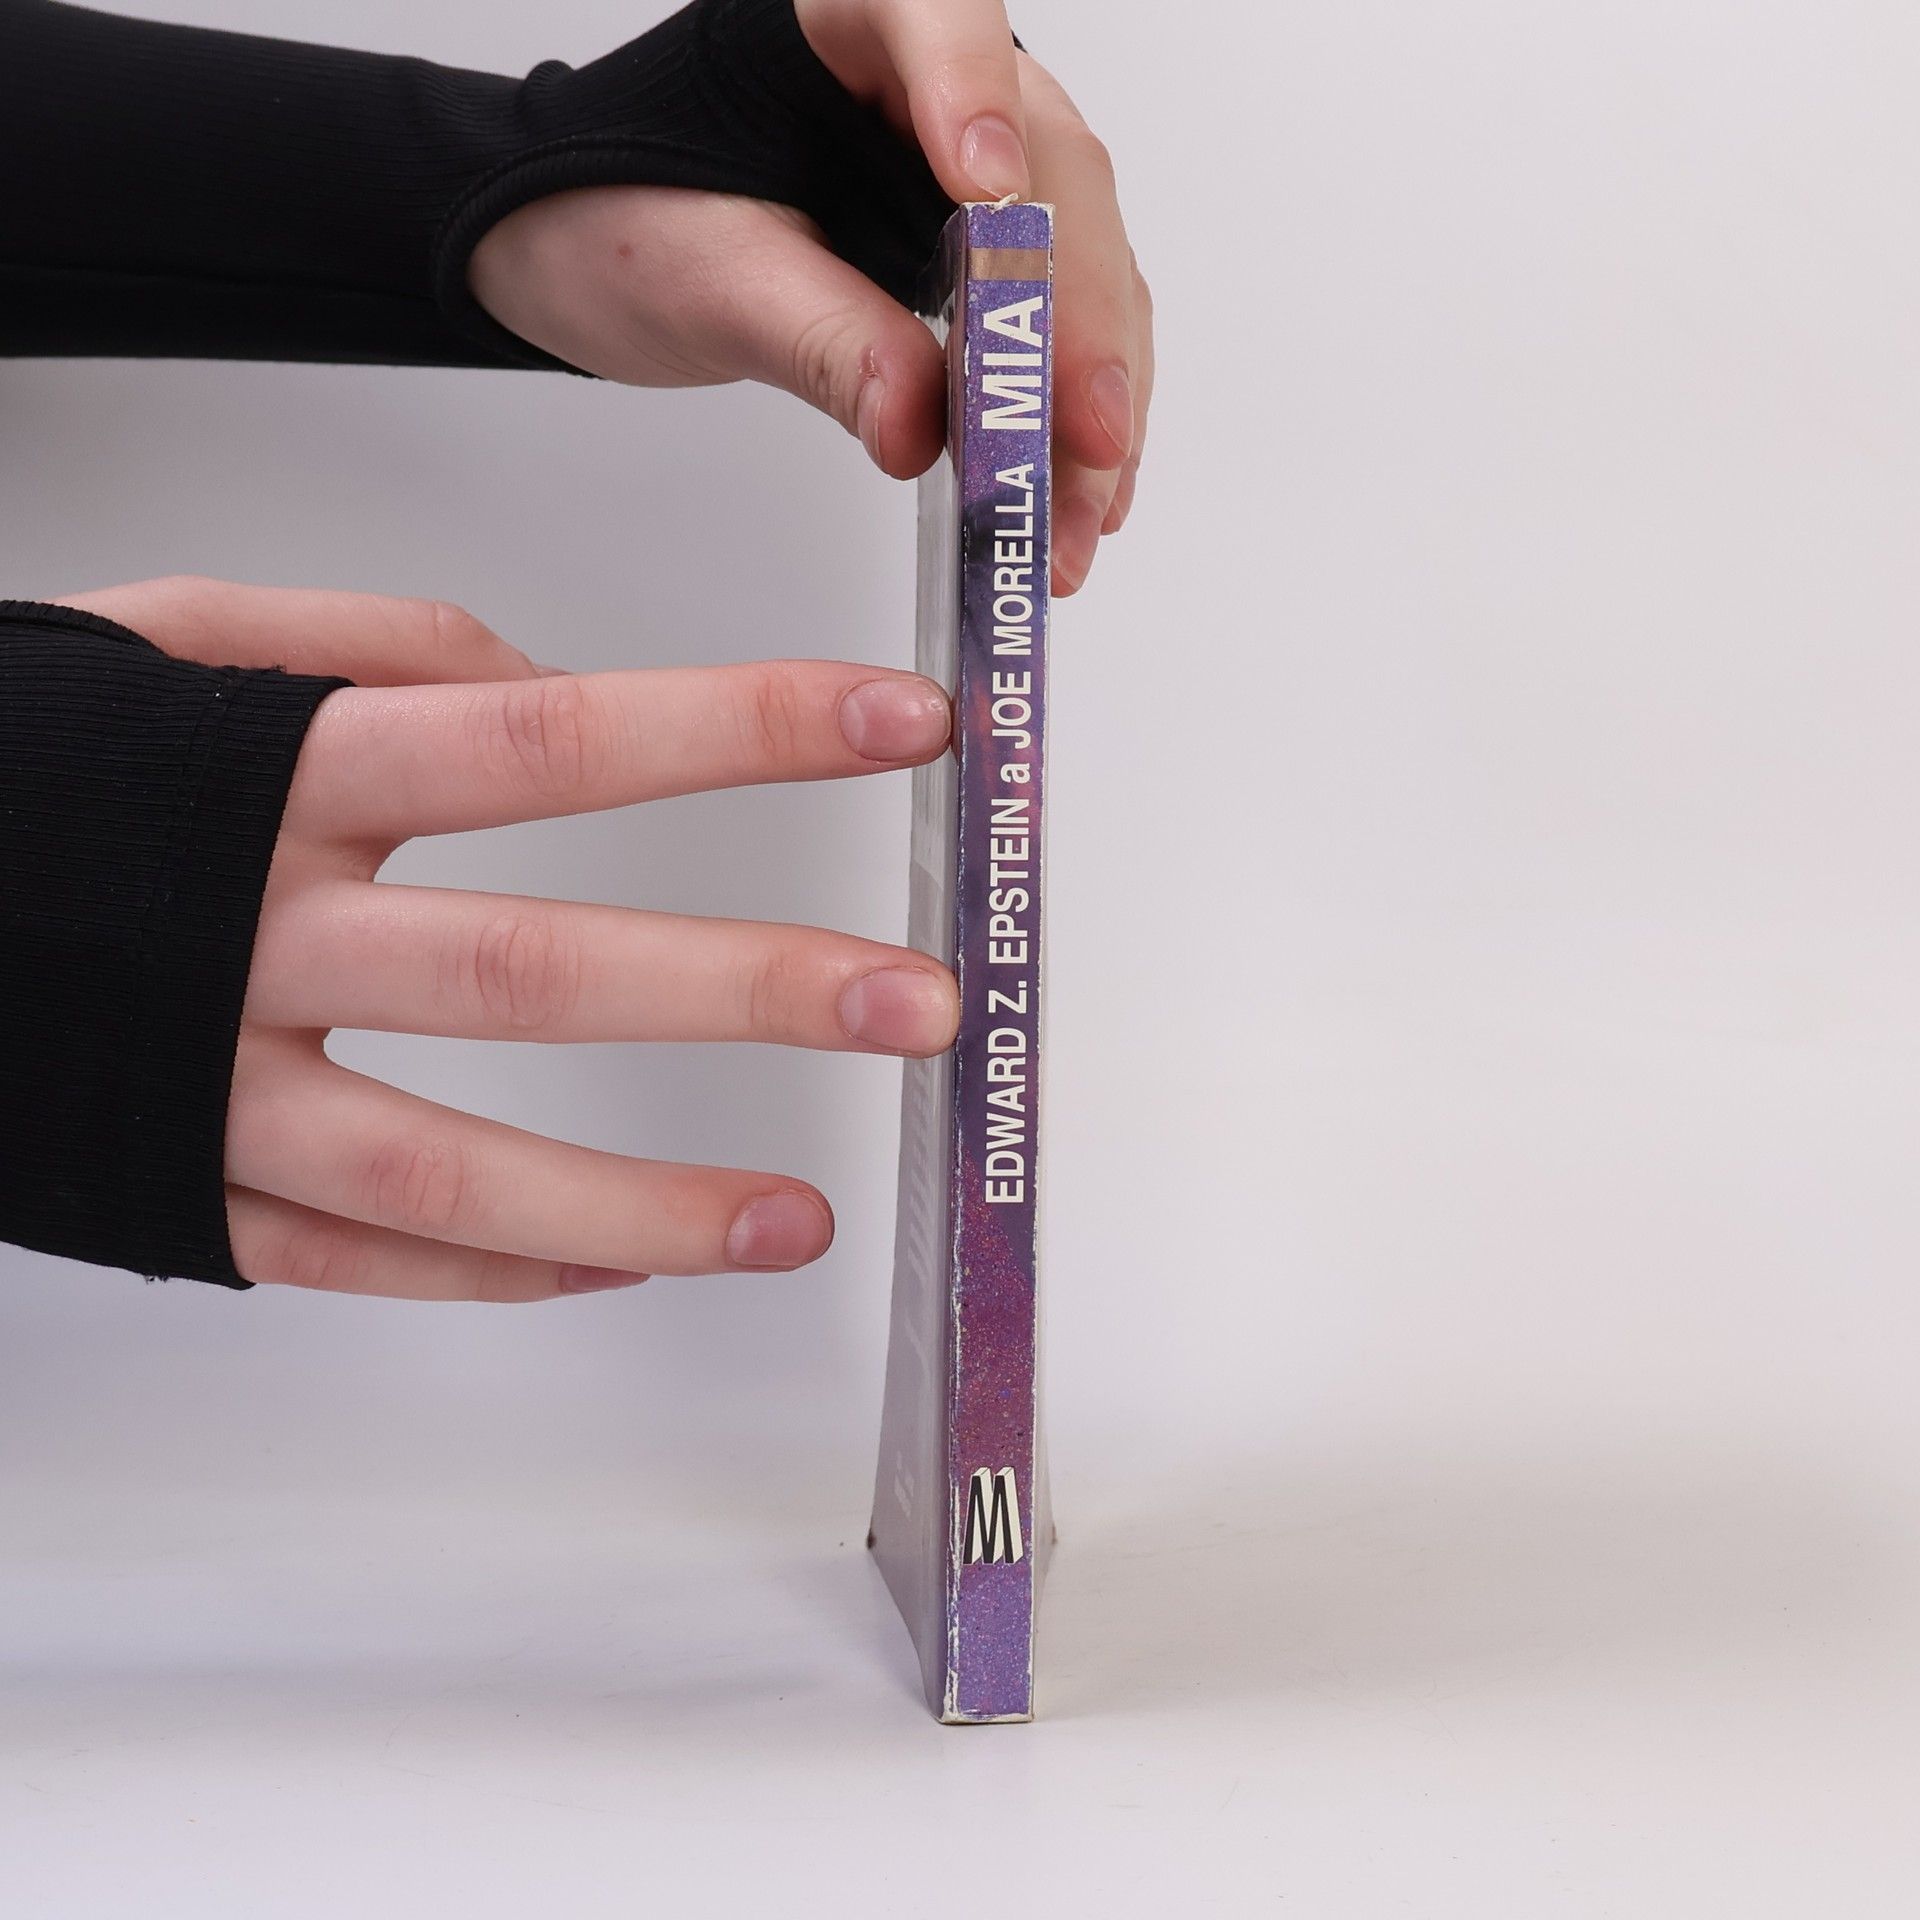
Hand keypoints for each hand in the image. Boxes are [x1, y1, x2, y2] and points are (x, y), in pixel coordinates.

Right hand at [61, 577, 957, 1302]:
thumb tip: (544, 680)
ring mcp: (205, 1090)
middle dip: (743, 985)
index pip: (544, 743)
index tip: (901, 723)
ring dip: (643, 1204)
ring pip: (448, 1172)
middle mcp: (243, 937)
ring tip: (804, 1218)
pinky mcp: (174, 1194)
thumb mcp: (163, 644)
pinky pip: (358, 1259)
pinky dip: (498, 1269)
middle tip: (919, 1002)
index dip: (735, 726)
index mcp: (260, 774)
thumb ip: (356, 643)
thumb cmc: (23, 765)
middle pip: (530, 971)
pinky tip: (626, 1264)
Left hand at [468, 0, 1150, 595]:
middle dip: (1078, 324)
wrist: (585, 244)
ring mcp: (986, 169)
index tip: (988, 194)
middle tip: (1086, 436)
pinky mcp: (994, 253)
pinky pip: (1065, 325)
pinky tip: (1086, 492)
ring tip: (1080, 513)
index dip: (979, 98)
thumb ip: (822, 339)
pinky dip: (1075, 415)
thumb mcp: (712, 280)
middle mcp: (944, 82)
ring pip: (1084, 266)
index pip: (946, 20)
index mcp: (851, 25)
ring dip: (1094, 400)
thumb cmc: (625, 215)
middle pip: (1057, 178)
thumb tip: (917, 424)